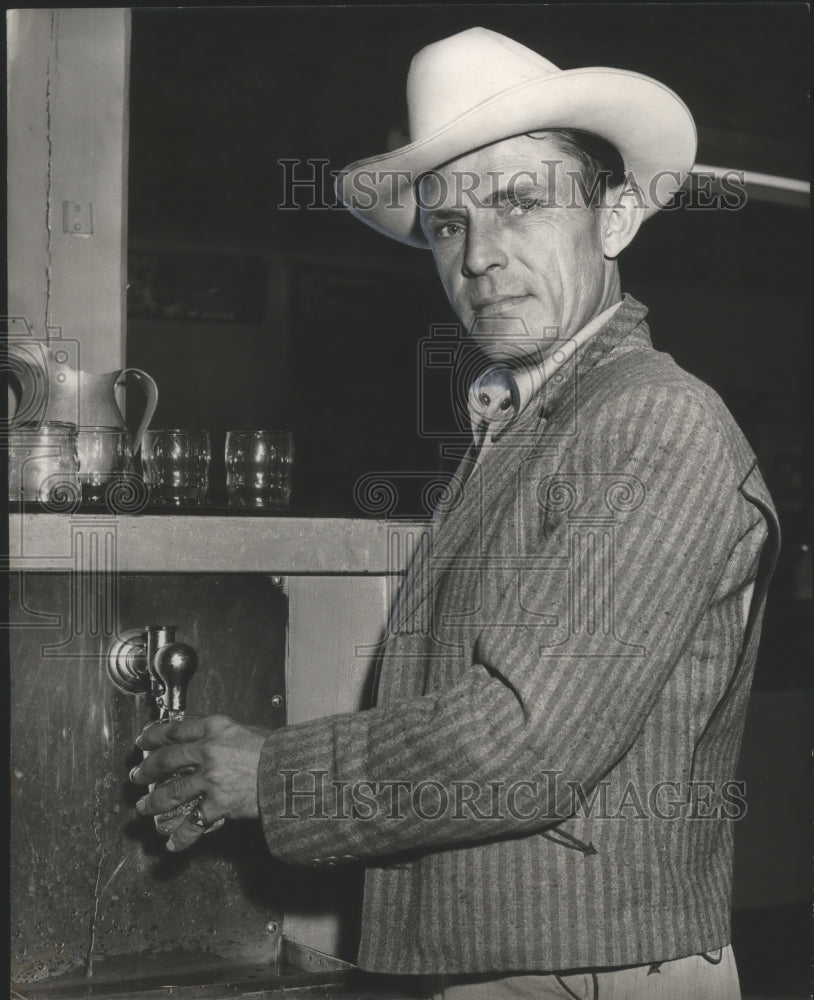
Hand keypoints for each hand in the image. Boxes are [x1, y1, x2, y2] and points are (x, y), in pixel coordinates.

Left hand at [130, 714, 269, 851]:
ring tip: (145, 808)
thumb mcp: (249, 730)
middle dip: (147, 770)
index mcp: (216, 728)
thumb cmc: (278, 749)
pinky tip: (172, 842)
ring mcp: (210, 779)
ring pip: (171, 792)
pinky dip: (182, 836)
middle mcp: (208, 751)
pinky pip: (193, 823)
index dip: (155, 735)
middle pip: (166, 760)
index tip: (144, 740)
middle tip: (138, 775)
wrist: (293, 770)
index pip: (176, 729)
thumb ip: (225, 736)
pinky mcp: (218, 804)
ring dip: (154, 803)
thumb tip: (211, 742)